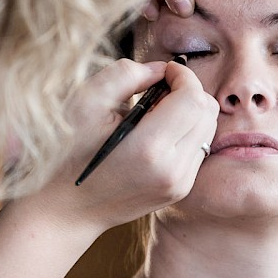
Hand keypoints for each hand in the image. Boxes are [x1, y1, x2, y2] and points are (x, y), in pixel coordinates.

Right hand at [26, 58, 218, 232]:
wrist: (70, 207)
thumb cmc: (70, 151)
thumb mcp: (87, 103)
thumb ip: (125, 75)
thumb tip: (159, 70)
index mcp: (148, 148)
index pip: (192, 99)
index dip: (182, 75)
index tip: (164, 70)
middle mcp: (172, 170)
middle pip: (207, 112)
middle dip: (188, 90)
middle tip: (159, 89)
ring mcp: (179, 184)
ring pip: (208, 128)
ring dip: (189, 111)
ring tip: (155, 113)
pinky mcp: (181, 190)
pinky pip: (199, 147)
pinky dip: (186, 131)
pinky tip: (156, 133)